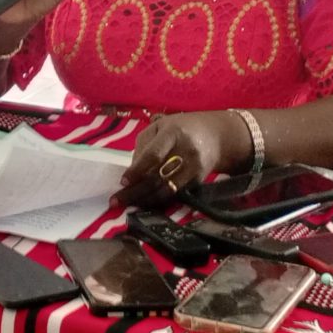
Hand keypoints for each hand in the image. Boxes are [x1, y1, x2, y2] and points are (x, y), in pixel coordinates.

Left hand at [111, 111, 248, 208]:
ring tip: (127, 205)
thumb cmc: (180, 129)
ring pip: (167, 190)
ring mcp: (195, 168)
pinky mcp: (199, 181)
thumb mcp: (159, 127)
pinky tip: (145, 203)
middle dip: (135, 191)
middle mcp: (186, 151)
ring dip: (145, 200)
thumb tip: (132, 173)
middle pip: (158, 177)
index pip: (154, 154)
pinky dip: (158, 200)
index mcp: (173, 133)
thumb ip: (143, 146)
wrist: (216, 136)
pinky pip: (176, 195)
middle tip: (116, 201)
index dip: (137, 170)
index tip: (123, 181)